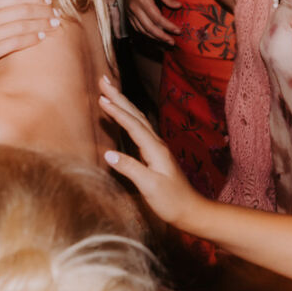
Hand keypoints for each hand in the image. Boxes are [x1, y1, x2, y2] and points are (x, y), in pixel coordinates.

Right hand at [98, 77, 204, 227]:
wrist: (190, 211)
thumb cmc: (172, 201)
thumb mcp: (150, 187)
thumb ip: (130, 168)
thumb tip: (109, 153)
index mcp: (155, 149)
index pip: (133, 125)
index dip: (116, 111)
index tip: (101, 97)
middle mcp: (156, 144)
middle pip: (135, 115)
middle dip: (119, 97)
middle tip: (103, 80)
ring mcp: (156, 148)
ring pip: (137, 119)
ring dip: (123, 104)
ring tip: (109, 91)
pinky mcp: (154, 155)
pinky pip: (138, 129)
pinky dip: (127, 117)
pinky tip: (123, 116)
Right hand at [123, 0, 182, 41]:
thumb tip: (178, 7)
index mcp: (142, 0)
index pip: (157, 18)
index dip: (168, 26)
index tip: (178, 30)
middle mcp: (134, 8)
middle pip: (149, 27)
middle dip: (161, 36)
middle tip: (172, 42)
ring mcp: (130, 11)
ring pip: (141, 30)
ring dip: (154, 37)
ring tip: (165, 41)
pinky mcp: (128, 13)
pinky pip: (136, 27)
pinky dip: (146, 33)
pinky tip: (154, 36)